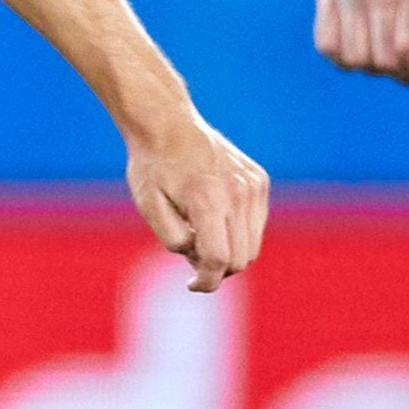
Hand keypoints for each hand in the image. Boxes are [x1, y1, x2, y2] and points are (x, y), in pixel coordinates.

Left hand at [127, 107, 268, 292]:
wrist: (168, 124)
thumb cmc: (153, 167)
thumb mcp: (149, 207)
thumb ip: (175, 240)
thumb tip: (201, 260)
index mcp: (208, 200)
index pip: (218, 260)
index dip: (205, 282)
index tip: (192, 285)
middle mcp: (237, 192)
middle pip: (239, 259)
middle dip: (216, 268)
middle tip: (191, 251)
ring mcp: (253, 185)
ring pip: (251, 246)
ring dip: (228, 251)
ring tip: (201, 232)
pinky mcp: (259, 181)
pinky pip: (256, 225)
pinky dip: (238, 232)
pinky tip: (215, 216)